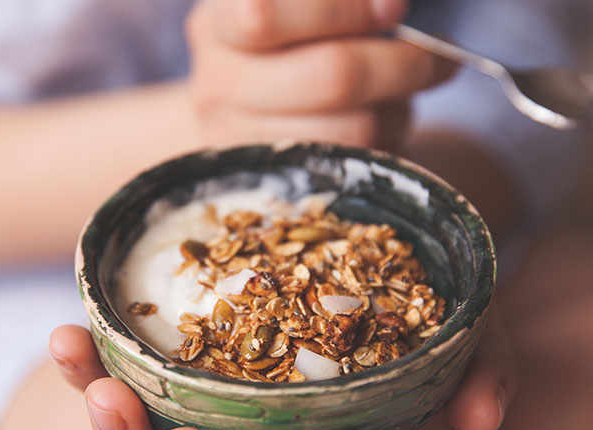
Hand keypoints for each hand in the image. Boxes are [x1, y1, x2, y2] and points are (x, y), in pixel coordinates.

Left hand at [49, 305, 515, 429]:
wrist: (323, 243)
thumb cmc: (391, 293)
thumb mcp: (452, 321)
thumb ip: (477, 362)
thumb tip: (479, 413)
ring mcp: (214, 424)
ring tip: (108, 394)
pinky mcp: (164, 382)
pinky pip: (117, 393)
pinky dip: (88, 375)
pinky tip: (71, 340)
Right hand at [186, 0, 455, 151]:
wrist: (247, 110)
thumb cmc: (287, 45)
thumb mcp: (299, 8)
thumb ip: (335, 4)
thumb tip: (389, 7)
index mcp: (219, 24)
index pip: (262, 17)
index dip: (341, 10)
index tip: (393, 9)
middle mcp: (218, 87)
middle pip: (331, 76)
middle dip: (401, 64)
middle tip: (438, 58)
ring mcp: (243, 144)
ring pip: (355, 129)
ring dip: (398, 108)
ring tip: (398, 93)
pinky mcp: (279, 185)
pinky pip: (356, 165)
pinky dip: (385, 140)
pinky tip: (378, 122)